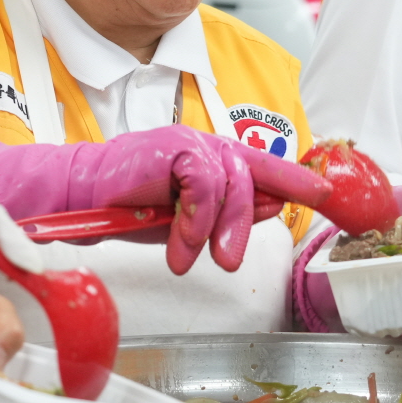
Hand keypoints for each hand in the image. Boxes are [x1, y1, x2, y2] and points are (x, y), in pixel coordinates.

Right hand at [0, 126, 329, 275]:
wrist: (76, 197)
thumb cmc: (125, 206)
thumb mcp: (185, 220)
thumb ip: (226, 213)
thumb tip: (272, 209)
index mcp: (210, 158)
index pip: (261, 165)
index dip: (295, 178)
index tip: (325, 195)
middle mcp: (203, 144)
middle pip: (250, 178)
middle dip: (247, 223)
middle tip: (230, 261)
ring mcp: (186, 140)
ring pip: (230, 182)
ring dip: (215, 229)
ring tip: (191, 256)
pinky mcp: (170, 147)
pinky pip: (202, 183)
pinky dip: (194, 218)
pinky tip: (177, 242)